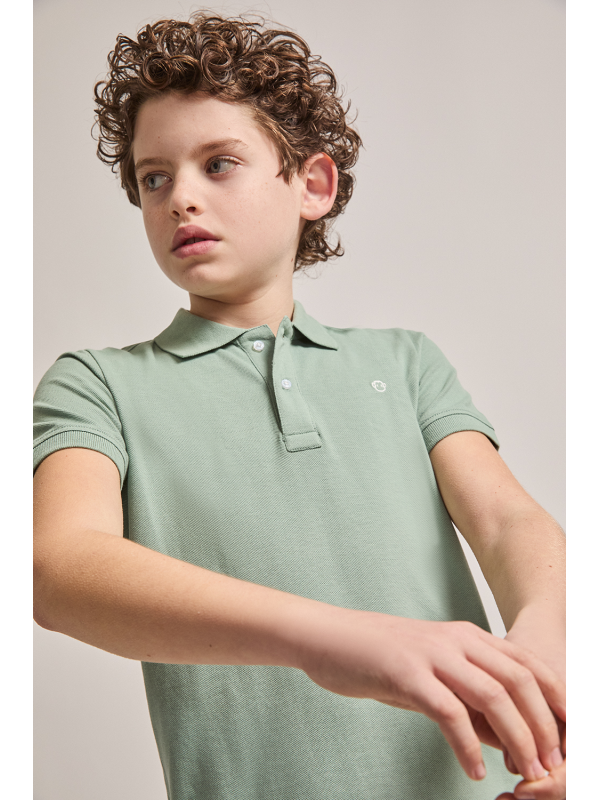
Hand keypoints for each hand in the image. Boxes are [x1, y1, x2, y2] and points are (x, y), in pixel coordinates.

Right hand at [297, 609, 565, 782]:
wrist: (327, 637)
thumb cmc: (379, 658)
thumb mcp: (431, 673)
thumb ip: (468, 699)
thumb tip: (506, 738)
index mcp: (466, 635)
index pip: (527, 664)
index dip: (555, 699)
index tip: (570, 736)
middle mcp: (455, 639)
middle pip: (519, 680)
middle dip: (543, 726)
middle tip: (551, 765)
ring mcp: (431, 654)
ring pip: (492, 695)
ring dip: (516, 738)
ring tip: (525, 773)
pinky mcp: (406, 673)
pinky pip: (449, 712)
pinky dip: (467, 745)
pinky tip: (474, 770)